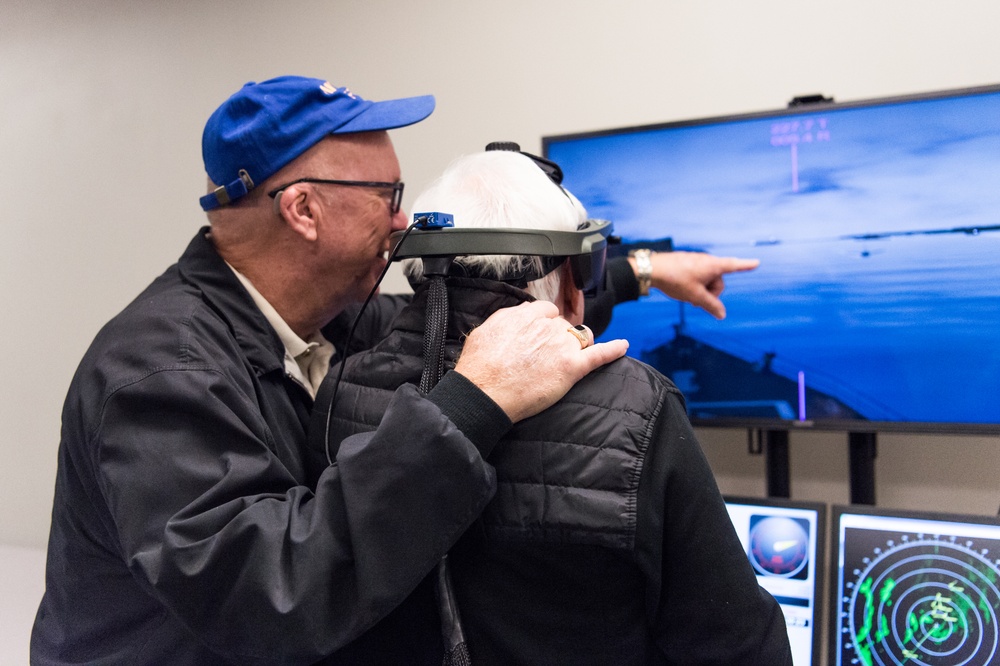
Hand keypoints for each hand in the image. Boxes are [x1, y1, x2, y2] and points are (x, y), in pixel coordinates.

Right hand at [454, 301, 628, 422]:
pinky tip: (622, 345)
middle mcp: (547, 326)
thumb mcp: (486, 330)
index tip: (539, 336)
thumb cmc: (479, 366)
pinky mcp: (572, 367)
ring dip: (576, 346)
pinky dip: (613, 349)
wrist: (484, 393)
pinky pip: (599, 354)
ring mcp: (561, 345)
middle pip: (564, 325)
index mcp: (526, 315)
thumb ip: (508, 318)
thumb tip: (520, 316)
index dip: (544, 324)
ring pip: (580, 337)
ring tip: (565, 361)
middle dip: (558, 337)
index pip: (546, 311)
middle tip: (544, 358)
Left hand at [634, 251, 759, 319]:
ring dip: (701, 291)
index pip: (733, 266)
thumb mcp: (695, 296)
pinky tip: (682, 291)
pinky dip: (694, 286)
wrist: (651, 269)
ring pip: (706, 281)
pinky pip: (697, 278)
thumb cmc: (675, 279)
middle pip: (718, 281)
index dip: (746, 266)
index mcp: (712, 265)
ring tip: (687, 296)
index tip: (757, 263)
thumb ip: (711, 306)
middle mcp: (706, 260)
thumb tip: (722, 315)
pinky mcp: (687, 264)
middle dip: (711, 293)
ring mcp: (696, 262)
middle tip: (696, 301)